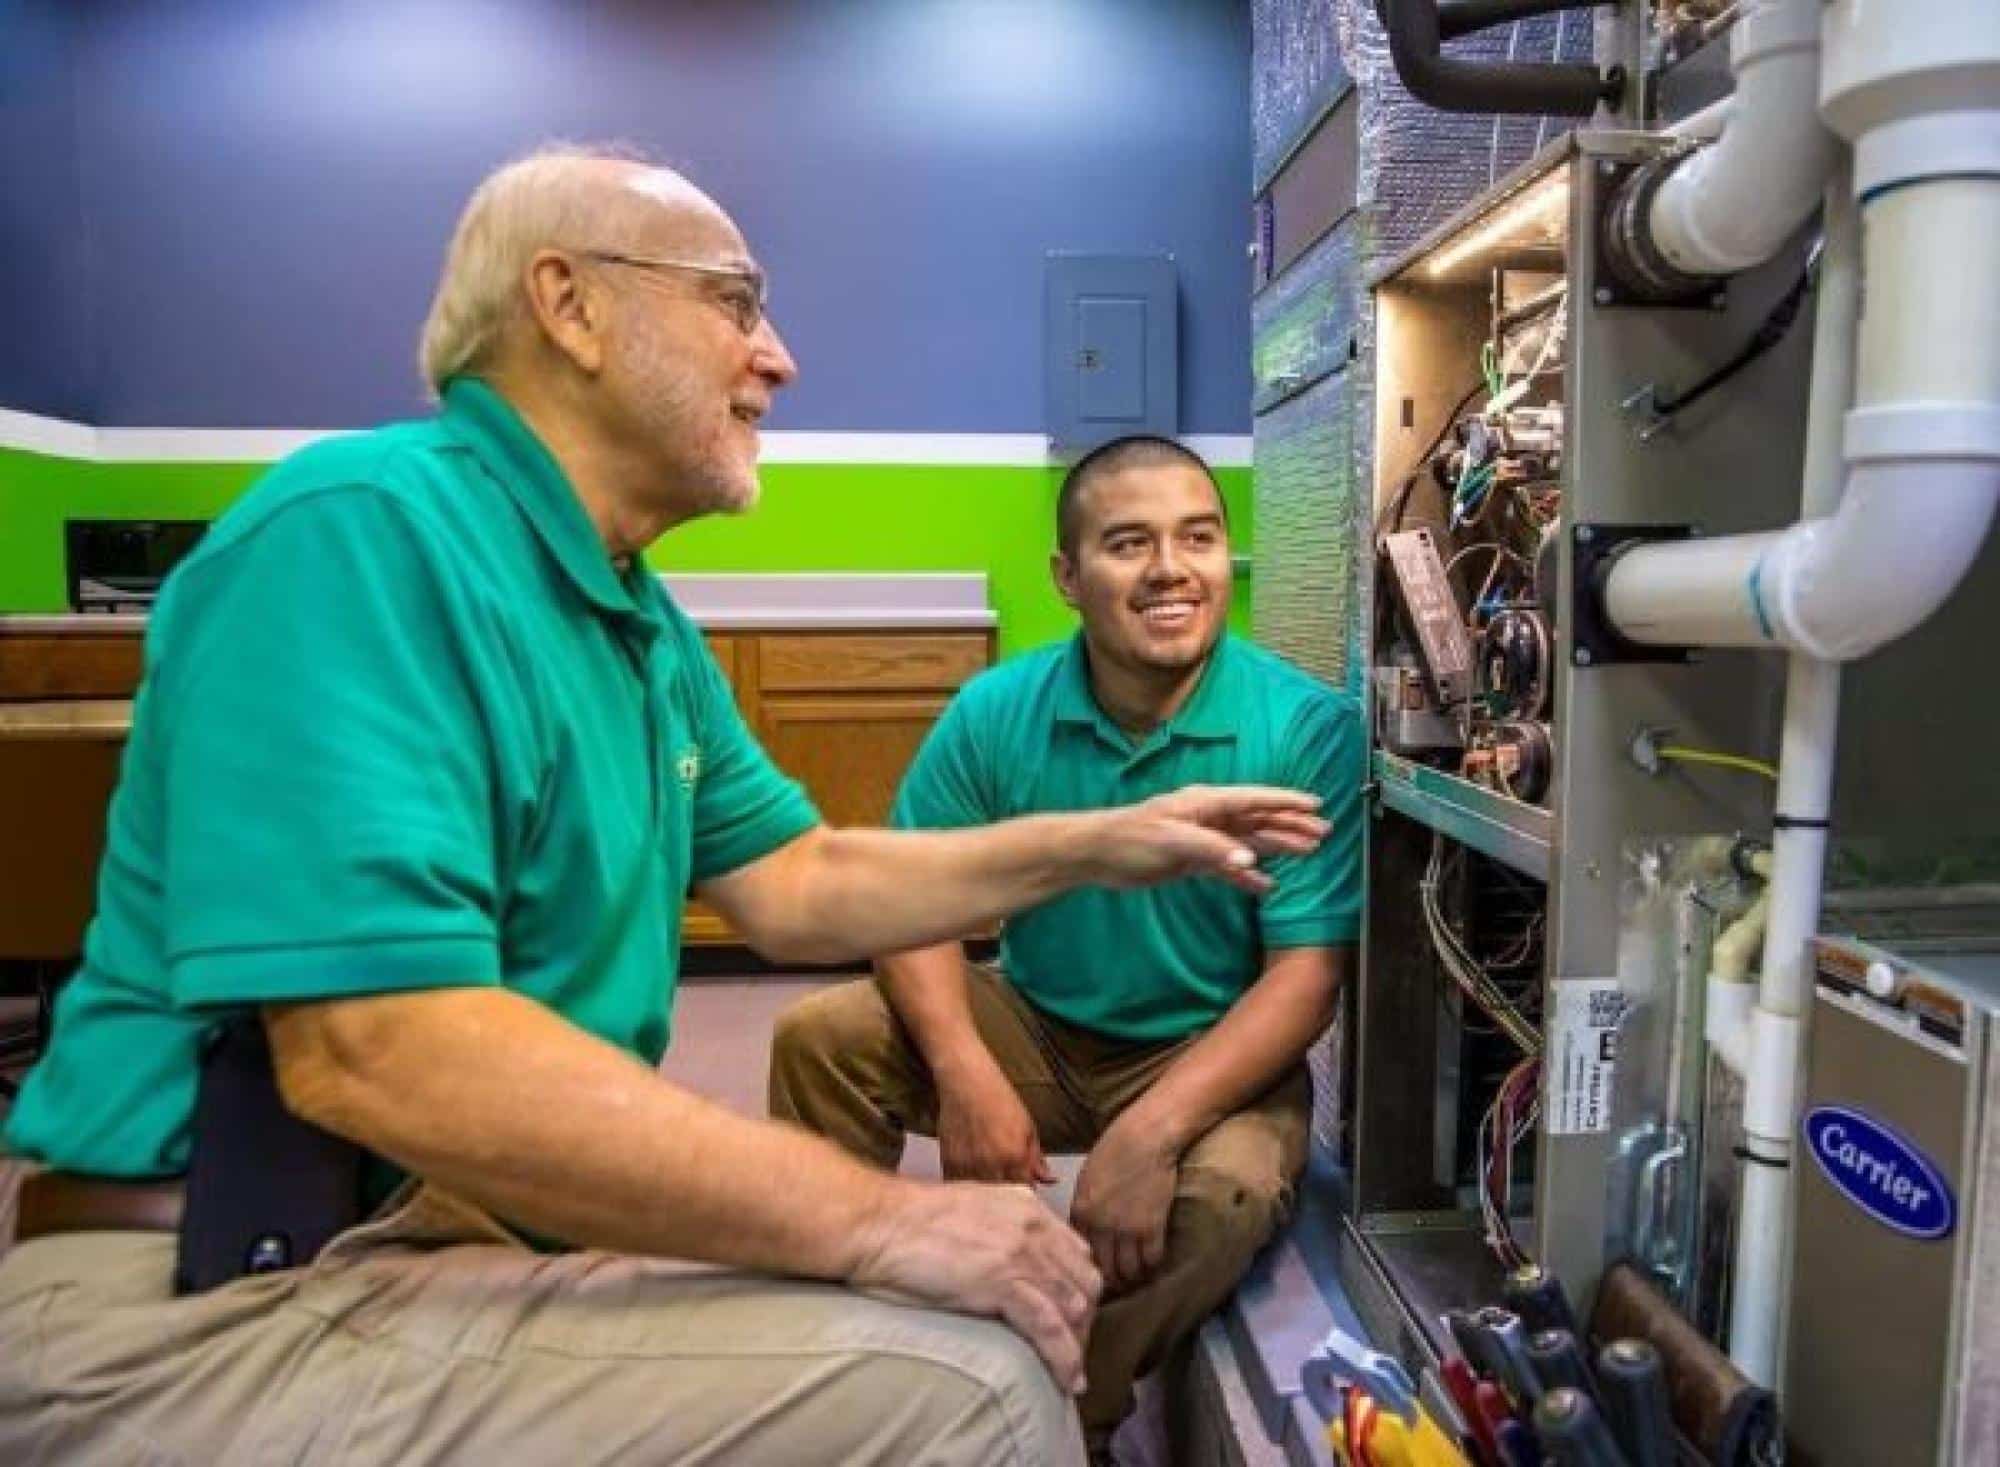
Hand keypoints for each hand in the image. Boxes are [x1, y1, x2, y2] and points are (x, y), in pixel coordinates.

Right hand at [847, 1179, 1101, 1392]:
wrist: (880, 1221)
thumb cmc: (908, 1222)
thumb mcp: (970, 1210)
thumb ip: (998, 1227)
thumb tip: (1004, 1258)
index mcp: (1025, 1206)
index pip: (1075, 1254)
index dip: (1078, 1290)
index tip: (1070, 1320)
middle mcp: (1033, 1226)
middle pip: (1083, 1281)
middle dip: (1085, 1321)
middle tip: (1072, 1351)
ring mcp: (1020, 1254)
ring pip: (1073, 1307)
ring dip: (1078, 1344)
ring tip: (1071, 1374)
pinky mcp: (1003, 1282)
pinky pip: (1049, 1327)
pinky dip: (1064, 1358)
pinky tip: (1068, 1380)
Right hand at [937, 1061, 1057, 1185]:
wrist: (966, 1082)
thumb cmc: (1001, 1100)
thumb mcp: (1027, 1126)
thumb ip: (1036, 1157)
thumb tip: (1049, 1181)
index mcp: (1014, 1156)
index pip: (1026, 1191)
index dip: (1028, 1194)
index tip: (1027, 1192)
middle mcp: (991, 1165)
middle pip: (1003, 1197)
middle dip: (1009, 1197)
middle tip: (1010, 1192)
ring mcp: (968, 1166)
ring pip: (980, 1196)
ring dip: (987, 1196)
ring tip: (991, 1190)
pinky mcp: (948, 1163)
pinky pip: (959, 1187)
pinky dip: (967, 1189)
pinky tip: (972, 1183)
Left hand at [1069, 1118, 1179, 1295]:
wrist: (1144, 1138)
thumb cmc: (1114, 1150)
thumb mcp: (1087, 1179)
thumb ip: (1085, 1209)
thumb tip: (1087, 1233)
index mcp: (1080, 1212)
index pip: (1079, 1254)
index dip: (1087, 1268)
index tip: (1094, 1276)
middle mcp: (1100, 1226)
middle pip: (1103, 1269)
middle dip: (1110, 1281)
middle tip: (1116, 1285)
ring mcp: (1127, 1229)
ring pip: (1128, 1270)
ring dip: (1132, 1277)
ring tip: (1135, 1278)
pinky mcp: (1152, 1227)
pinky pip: (1151, 1260)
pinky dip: (1152, 1265)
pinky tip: (1152, 1262)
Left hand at [1088, 784, 1328, 894]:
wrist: (1096, 855)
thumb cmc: (1128, 837)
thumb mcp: (1171, 840)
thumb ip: (1211, 849)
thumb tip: (1248, 859)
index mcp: (1204, 803)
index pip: (1254, 799)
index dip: (1285, 801)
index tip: (1314, 804)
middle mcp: (1207, 817)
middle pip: (1258, 819)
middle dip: (1290, 825)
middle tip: (1322, 833)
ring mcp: (1202, 838)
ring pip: (1248, 841)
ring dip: (1276, 846)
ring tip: (1306, 852)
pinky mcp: (1192, 860)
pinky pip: (1229, 866)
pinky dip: (1247, 874)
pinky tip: (1265, 885)